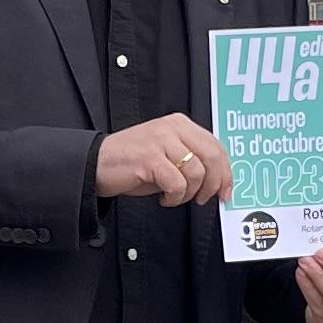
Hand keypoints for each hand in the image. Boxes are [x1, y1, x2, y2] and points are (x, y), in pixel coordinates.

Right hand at [96, 118, 234, 207]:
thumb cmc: (131, 161)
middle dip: (214, 184)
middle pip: (212, 157)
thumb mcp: (167, 153)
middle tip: (203, 198)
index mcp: (180, 124)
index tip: (225, 190)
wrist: (97, 164)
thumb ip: (191, 159)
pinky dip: (174, 197)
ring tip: (174, 196)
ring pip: (196, 173)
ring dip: (188, 193)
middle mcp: (172, 128)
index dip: (226, 172)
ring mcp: (161, 141)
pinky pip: (177, 184)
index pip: (216, 146)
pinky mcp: (150, 158)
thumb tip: (216, 180)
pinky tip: (163, 197)